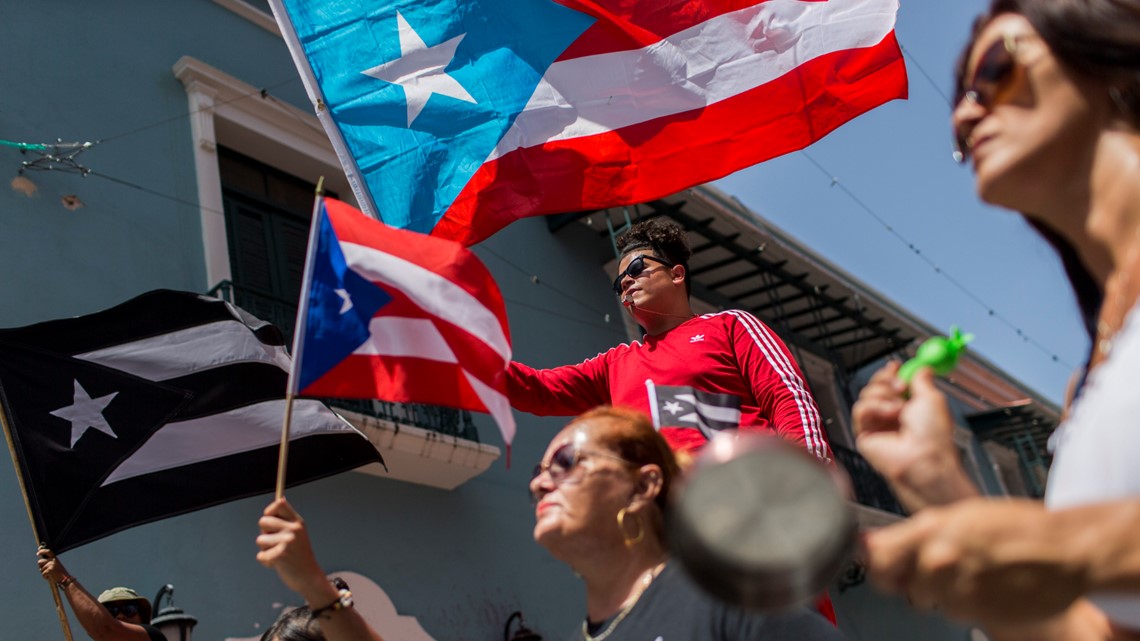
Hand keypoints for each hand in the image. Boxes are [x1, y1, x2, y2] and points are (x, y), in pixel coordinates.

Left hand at [37, 547, 68, 584]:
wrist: (65, 579)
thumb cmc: (59, 573)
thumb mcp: (54, 565)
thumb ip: (48, 562)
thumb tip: (40, 561)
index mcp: (55, 558)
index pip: (48, 552)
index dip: (42, 551)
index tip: (38, 553)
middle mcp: (53, 560)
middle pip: (40, 561)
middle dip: (40, 566)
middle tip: (46, 570)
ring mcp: (52, 564)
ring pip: (40, 569)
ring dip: (43, 572)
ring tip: (50, 574)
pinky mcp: (50, 570)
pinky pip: (43, 574)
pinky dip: (45, 577)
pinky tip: (50, 577)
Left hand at [256, 499, 334, 604]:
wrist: (310, 577)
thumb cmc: (300, 556)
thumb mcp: (298, 534)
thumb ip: (287, 520)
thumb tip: (279, 499)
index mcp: (297, 522)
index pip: (279, 504)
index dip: (270, 511)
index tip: (270, 520)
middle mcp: (293, 529)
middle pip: (263, 521)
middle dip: (264, 533)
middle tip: (275, 543)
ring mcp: (287, 542)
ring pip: (259, 540)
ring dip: (265, 550)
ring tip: (279, 555)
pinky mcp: (280, 555)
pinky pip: (260, 555)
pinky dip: (266, 562)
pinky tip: (278, 564)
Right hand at [852, 363, 975, 509]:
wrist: (925, 458)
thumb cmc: (933, 435)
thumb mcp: (933, 398)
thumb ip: (923, 380)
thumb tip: (922, 368)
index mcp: (908, 408)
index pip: (891, 385)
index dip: (891, 374)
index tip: (896, 366)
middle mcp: (891, 416)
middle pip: (875, 386)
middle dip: (886, 380)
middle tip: (900, 384)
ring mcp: (877, 425)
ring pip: (866, 394)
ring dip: (883, 394)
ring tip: (899, 407)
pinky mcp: (864, 435)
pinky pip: (860, 409)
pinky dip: (874, 406)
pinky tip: (889, 414)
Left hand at [864, 498, 1088, 626]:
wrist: (1066, 552)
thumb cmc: (1018, 527)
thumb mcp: (960, 516)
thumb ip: (918, 534)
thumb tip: (873, 547)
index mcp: (931, 530)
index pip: (876, 555)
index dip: (871, 560)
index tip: (871, 560)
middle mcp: (939, 562)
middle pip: (897, 582)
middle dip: (909, 574)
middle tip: (935, 564)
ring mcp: (957, 591)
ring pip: (926, 598)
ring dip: (939, 589)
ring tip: (969, 571)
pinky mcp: (976, 615)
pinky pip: (954, 612)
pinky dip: (963, 602)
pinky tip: (985, 584)